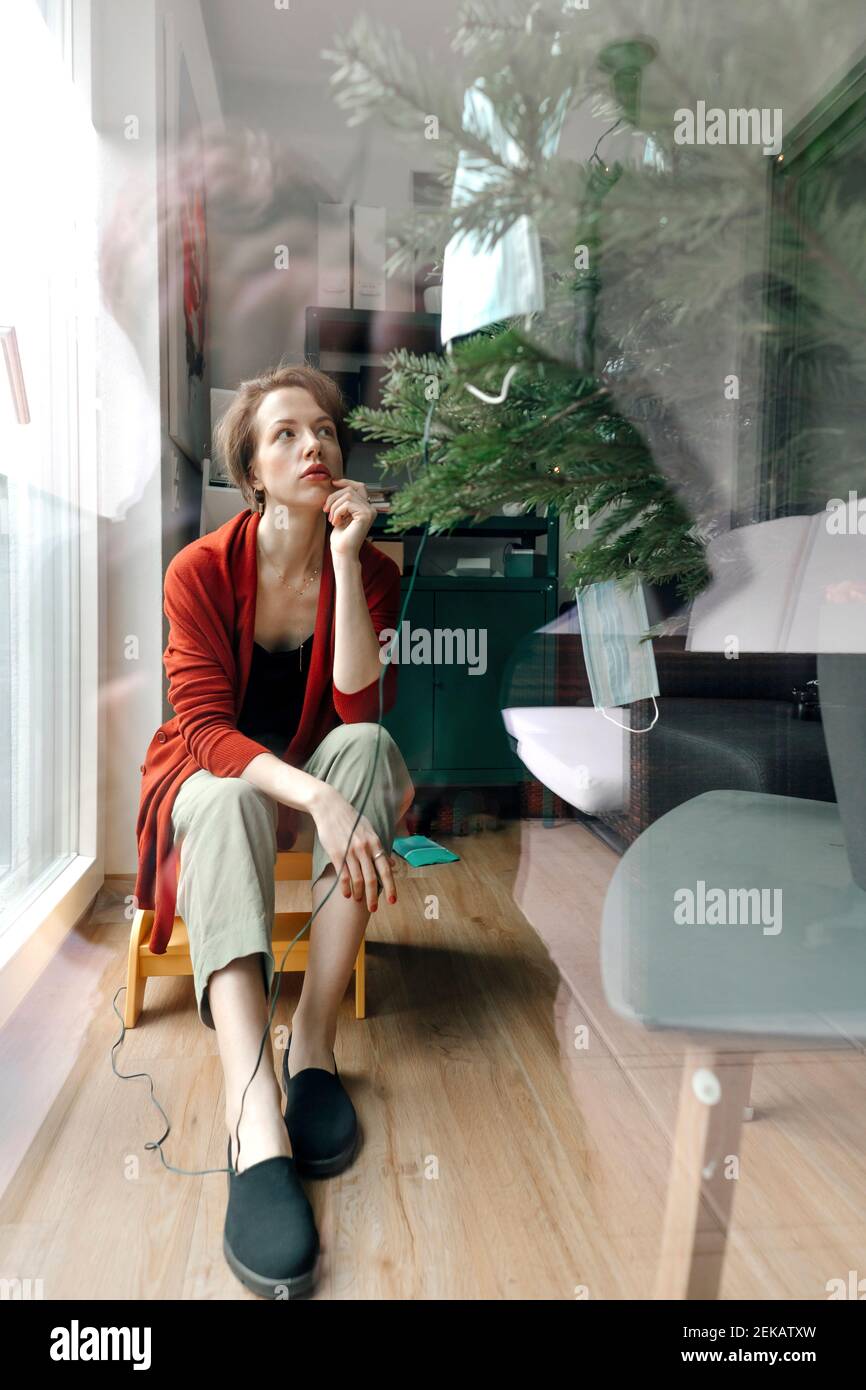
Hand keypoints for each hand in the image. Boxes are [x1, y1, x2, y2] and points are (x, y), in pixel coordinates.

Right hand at [309, 784, 396, 909]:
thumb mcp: (369, 831)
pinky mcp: (336, 853)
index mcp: (375, 843)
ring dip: (358, 893)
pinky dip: (345, 887)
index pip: (385, 869)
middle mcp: (364, 848)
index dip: (390, 886)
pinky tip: (346, 894)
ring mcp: (350, 851)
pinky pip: (343, 875)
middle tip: (374, 908)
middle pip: (372, 878)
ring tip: (358, 901)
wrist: (330, 807)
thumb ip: (380, 849)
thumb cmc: (351, 819)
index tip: (392, 901)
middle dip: (373, 896)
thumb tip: (393, 864)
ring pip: (357, 879)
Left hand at [324, 477, 376, 562]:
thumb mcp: (340, 514)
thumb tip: (336, 482)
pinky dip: (337, 512)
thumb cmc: (340, 537)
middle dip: (334, 497)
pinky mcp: (366, 515)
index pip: (359, 486)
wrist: (343, 553)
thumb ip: (342, 500)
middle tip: (325, 510)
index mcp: (366, 507)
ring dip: (334, 506)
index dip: (346, 481)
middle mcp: (371, 508)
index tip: (333, 483)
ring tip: (332, 519)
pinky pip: (347, 503)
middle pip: (350, 489)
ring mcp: (370, 511)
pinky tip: (336, 523)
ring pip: (347, 495)